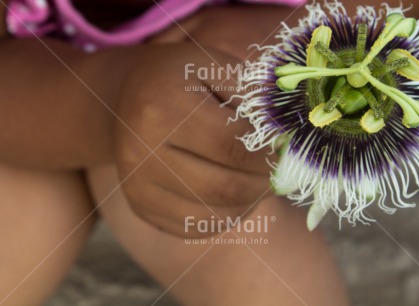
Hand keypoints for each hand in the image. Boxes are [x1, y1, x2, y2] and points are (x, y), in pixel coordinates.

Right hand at [114, 42, 271, 236]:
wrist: (124, 102)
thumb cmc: (177, 80)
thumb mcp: (213, 66)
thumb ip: (251, 95)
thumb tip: (285, 135)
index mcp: (164, 109)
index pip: (233, 145)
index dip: (269, 152)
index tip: (285, 147)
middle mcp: (143, 154)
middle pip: (225, 187)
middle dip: (264, 182)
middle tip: (279, 168)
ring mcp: (138, 187)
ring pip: (215, 214)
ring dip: (250, 201)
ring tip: (259, 178)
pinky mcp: (142, 208)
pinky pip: (198, 226)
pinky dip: (228, 214)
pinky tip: (235, 192)